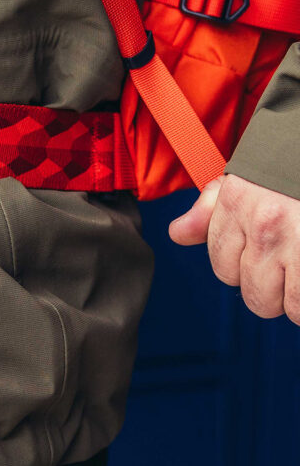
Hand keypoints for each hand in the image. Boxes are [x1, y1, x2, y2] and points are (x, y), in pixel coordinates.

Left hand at [169, 173, 299, 324]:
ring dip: (298, 298)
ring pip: (286, 307)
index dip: (248, 267)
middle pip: (254, 296)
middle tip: (294, 264)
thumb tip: (178, 234)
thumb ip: (212, 208)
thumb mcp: (248, 175)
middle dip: (274, 289)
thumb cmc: (292, 158)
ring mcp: (297, 243)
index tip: (270, 253)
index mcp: (239, 203)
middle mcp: (265, 225)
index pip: (224, 268)